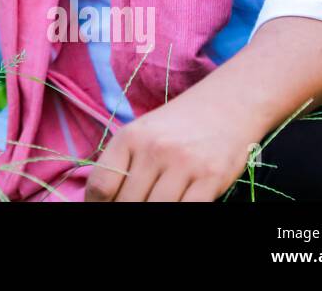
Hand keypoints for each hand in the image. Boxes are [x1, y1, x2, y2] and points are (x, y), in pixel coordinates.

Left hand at [82, 92, 256, 201]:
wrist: (226, 105)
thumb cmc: (177, 126)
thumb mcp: (141, 134)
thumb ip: (122, 164)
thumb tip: (101, 198)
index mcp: (129, 138)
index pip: (101, 185)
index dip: (96, 204)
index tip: (100, 208)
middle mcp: (154, 149)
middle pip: (127, 202)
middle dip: (123, 211)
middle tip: (127, 209)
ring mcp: (183, 164)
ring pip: (156, 209)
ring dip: (151, 216)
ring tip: (152, 207)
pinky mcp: (211, 178)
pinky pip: (187, 209)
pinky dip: (178, 215)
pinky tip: (175, 206)